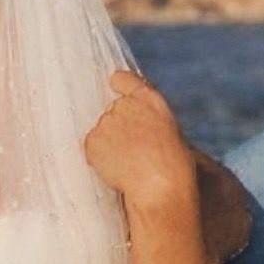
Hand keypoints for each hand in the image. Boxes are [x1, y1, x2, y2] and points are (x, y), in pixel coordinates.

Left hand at [84, 71, 196, 209]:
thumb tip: (131, 121)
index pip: (122, 79)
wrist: (159, 184)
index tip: (114, 88)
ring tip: (127, 161)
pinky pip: (92, 146)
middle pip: (111, 110)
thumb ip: (146, 118)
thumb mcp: (167, 129)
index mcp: (148, 98)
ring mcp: (105, 122)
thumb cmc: (172, 163)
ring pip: (101, 129)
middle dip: (117, 125)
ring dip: (108, 141)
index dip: (118, 85)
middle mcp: (123, 105)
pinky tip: (117, 167)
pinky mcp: (92, 140)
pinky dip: (99, 156)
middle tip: (132, 148)